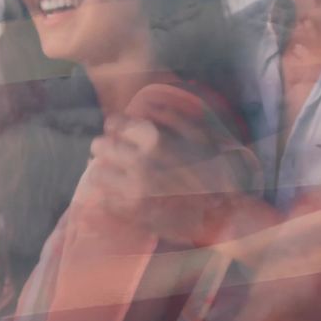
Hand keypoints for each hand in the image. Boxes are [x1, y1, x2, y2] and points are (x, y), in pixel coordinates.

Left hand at [88, 113, 243, 245]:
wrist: (223, 214)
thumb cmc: (214, 173)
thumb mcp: (201, 136)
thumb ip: (175, 117)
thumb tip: (151, 106)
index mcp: (155, 140)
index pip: (115, 124)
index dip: (115, 126)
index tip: (117, 130)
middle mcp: (140, 163)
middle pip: (100, 146)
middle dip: (104, 146)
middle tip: (111, 151)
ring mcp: (133, 190)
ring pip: (97, 174)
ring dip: (103, 170)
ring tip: (111, 172)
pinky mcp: (131, 214)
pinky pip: (105, 199)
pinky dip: (108, 194)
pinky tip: (119, 193)